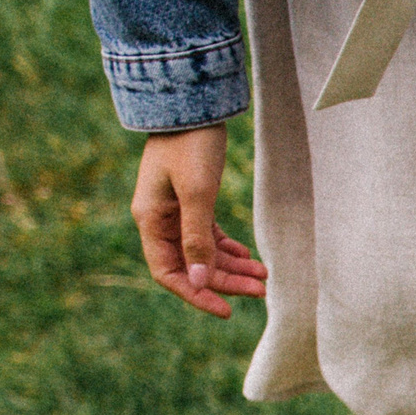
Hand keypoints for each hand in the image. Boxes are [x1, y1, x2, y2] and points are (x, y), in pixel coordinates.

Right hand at [132, 125, 266, 318]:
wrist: (191, 103)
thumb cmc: (191, 145)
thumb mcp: (197, 193)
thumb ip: (197, 238)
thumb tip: (197, 280)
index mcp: (150, 220)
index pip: (169, 273)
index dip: (196, 294)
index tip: (227, 310)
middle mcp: (159, 219)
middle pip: (192, 265)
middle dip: (225, 281)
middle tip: (262, 291)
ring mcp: (174, 210)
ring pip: (203, 252)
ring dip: (232, 266)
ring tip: (264, 276)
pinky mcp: (191, 199)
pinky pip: (208, 235)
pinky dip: (228, 248)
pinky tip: (250, 258)